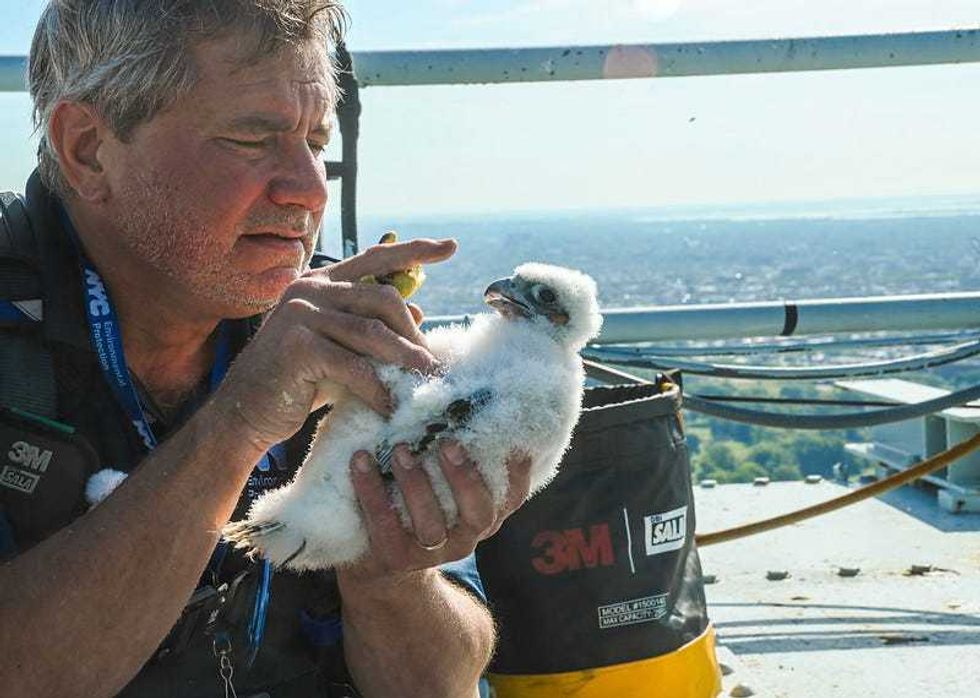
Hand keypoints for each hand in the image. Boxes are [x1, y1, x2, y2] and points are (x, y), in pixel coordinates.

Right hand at [210, 238, 455, 450]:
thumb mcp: (341, 350)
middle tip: (434, 366)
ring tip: (427, 385)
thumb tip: (418, 311)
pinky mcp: (298, 345)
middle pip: (383, 298)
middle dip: (414, 334)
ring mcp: (301, 313)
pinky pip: (355, 367)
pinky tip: (389, 407)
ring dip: (406, 362)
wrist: (244, 414)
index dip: (414, 250)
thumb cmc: (297, 383)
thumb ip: (372, 329)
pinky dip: (378, 390)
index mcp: (320, 282)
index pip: (375, 258)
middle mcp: (309, 289)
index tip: (450, 247)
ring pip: (373, 333)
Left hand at [340, 442, 531, 582]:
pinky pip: (384, 526)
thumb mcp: (443, 478)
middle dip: (465, 477)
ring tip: (400, 450)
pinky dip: (372, 491)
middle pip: (479, 511)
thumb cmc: (417, 499)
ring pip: (432, 524)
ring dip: (416, 485)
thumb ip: (453, 449)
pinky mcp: (396, 557)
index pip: (513, 495)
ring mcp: (432, 551)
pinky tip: (361, 460)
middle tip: (448, 442)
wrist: (378, 561)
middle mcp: (467, 536)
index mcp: (485, 513)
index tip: (510, 435)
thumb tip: (457, 391)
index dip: (517, 469)